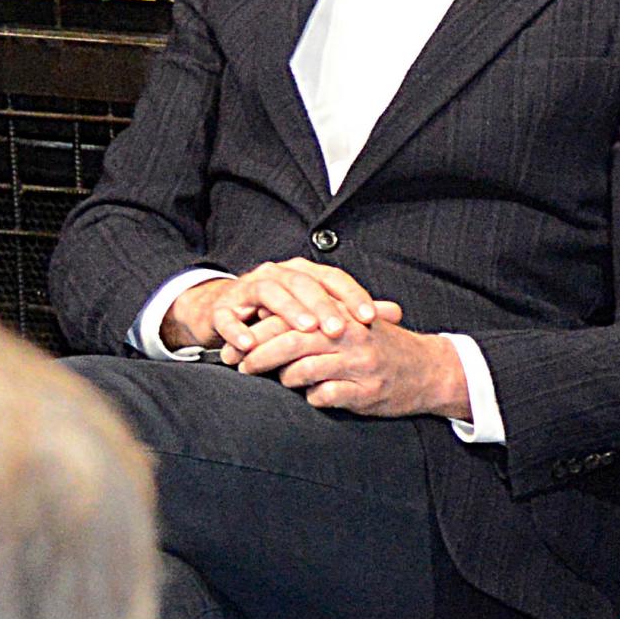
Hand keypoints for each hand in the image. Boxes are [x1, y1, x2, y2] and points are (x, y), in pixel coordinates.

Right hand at [163, 258, 389, 358]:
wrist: (224, 315)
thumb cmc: (278, 317)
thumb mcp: (317, 314)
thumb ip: (354, 312)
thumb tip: (396, 313)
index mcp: (303, 273)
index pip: (332, 278)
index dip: (352, 295)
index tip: (371, 318)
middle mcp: (277, 274)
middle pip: (303, 283)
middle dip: (322, 306)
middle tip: (339, 329)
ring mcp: (248, 288)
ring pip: (270, 292)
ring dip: (288, 311)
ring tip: (306, 331)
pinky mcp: (223, 308)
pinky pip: (228, 316)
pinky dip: (238, 329)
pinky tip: (250, 344)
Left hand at [246, 315, 471, 420]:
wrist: (428, 369)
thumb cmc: (381, 346)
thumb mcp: (351, 324)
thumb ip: (315, 319)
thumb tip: (266, 318)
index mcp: (343, 315)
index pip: (291, 318)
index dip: (258, 331)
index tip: (238, 344)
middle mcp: (350, 336)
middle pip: (291, 342)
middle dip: (258, 356)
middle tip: (240, 365)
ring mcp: (359, 365)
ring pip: (304, 370)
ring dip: (283, 378)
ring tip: (278, 380)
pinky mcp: (366, 392)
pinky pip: (326, 396)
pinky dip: (312, 398)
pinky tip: (312, 396)